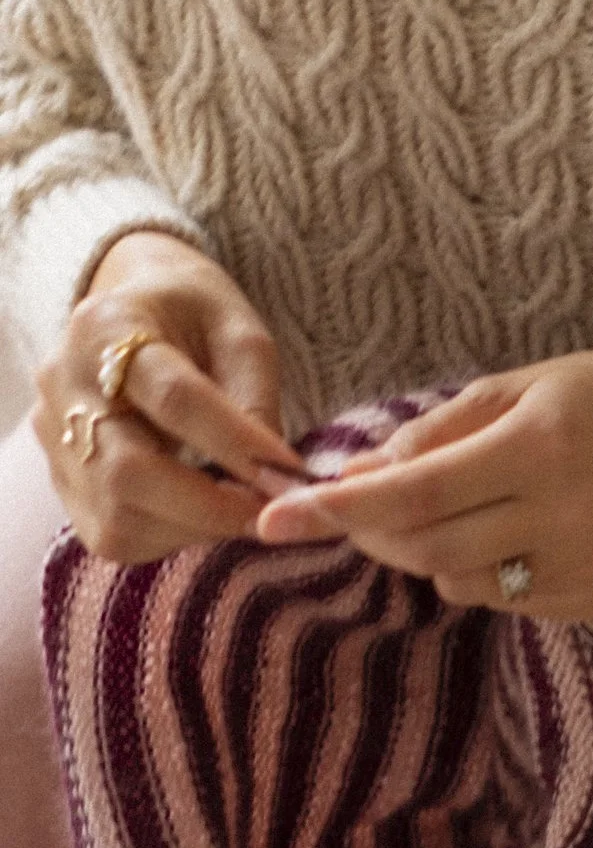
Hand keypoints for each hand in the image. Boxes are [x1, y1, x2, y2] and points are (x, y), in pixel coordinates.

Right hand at [33, 232, 304, 563]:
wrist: (132, 312)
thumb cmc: (194, 317)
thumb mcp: (240, 333)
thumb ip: (256, 399)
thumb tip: (274, 479)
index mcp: (108, 326)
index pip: (173, 399)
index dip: (235, 445)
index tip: (287, 476)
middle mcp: (63, 383)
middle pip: (128, 471)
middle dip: (211, 505)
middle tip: (273, 514)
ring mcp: (50, 435)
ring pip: (116, 514)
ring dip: (193, 526)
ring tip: (242, 509)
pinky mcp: (58, 477)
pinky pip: (110, 532)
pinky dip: (168, 535)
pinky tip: (202, 511)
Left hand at [256, 345, 592, 619]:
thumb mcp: (516, 386)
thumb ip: (434, 434)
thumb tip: (353, 477)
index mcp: (539, 447)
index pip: (415, 493)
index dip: (338, 510)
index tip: (272, 518)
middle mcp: (566, 515)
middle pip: (427, 552)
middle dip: (375, 534)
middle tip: (361, 508)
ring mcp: (587, 568)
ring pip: (462, 585)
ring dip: (431, 554)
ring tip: (464, 507)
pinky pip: (509, 603)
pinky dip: (485, 572)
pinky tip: (516, 533)